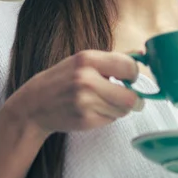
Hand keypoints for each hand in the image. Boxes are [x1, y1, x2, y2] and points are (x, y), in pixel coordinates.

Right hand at [6, 50, 141, 138]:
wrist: (34, 104)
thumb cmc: (62, 80)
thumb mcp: (82, 62)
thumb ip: (111, 60)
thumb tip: (143, 56)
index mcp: (87, 59)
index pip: (128, 66)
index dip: (134, 74)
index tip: (131, 78)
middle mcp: (86, 79)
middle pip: (130, 96)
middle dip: (133, 98)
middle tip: (128, 97)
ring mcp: (85, 102)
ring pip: (122, 110)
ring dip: (118, 108)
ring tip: (102, 102)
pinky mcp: (85, 120)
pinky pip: (110, 120)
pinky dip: (107, 117)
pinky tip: (92, 110)